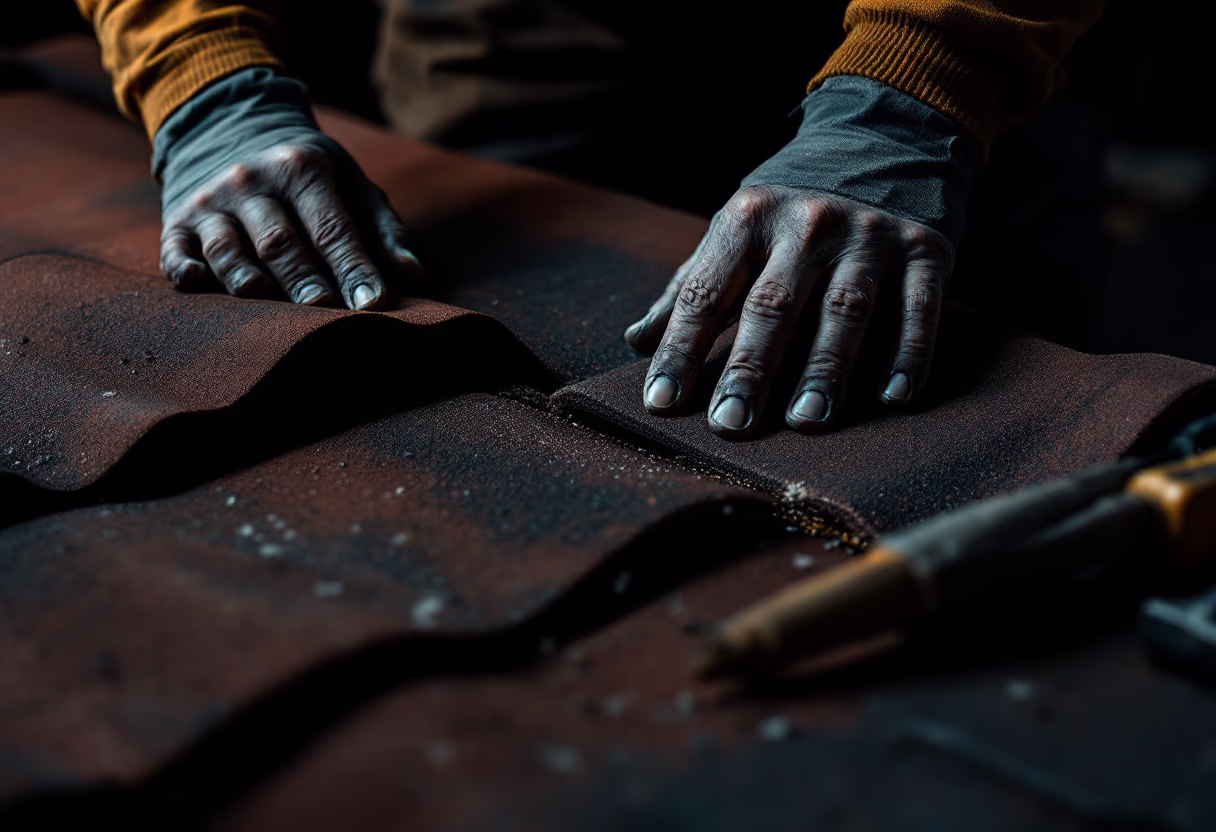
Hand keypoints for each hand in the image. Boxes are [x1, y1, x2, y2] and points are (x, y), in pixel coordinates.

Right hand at [161, 135, 420, 308]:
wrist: (229, 128)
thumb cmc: (308, 175)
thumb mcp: (350, 183)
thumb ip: (383, 229)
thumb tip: (411, 274)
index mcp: (302, 169)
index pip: (332, 228)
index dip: (353, 267)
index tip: (373, 304)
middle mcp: (252, 182)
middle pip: (280, 241)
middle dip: (303, 278)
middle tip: (325, 311)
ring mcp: (211, 201)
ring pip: (228, 247)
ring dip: (247, 279)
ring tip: (269, 307)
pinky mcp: (178, 222)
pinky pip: (175, 249)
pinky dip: (183, 268)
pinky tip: (196, 284)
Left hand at [624, 184, 953, 436]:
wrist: (882, 140)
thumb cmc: (788, 212)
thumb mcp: (734, 234)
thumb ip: (689, 288)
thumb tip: (635, 343)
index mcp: (748, 219)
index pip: (706, 293)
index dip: (681, 348)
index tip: (661, 402)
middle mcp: (808, 224)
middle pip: (774, 306)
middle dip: (749, 369)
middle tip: (729, 425)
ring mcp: (868, 237)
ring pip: (845, 311)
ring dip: (825, 370)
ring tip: (806, 422)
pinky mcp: (923, 250)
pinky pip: (918, 309)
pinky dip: (907, 355)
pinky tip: (891, 399)